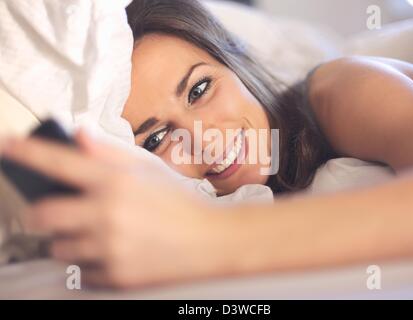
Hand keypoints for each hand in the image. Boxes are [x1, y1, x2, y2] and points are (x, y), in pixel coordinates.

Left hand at [1, 131, 222, 287]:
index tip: (7, 146)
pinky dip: (91, 262)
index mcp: (116, 182)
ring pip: (58, 248)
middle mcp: (107, 214)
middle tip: (61, 211)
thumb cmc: (180, 203)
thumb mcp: (149, 170)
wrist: (210, 242)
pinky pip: (82, 272)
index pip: (58, 162)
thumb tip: (78, 136)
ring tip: (97, 234)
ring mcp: (109, 248)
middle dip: (44, 213)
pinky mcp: (114, 276)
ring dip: (69, 240)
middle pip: (42, 216)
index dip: (26, 151)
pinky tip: (115, 252)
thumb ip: (109, 153)